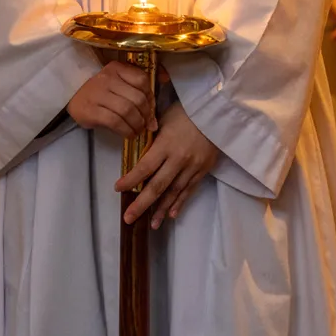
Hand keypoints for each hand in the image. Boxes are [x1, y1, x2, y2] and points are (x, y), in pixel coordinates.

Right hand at [67, 61, 157, 137]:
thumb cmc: (97, 91)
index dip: (151, 98)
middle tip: (146, 124)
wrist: (69, 96)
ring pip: (128, 110)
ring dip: (137, 124)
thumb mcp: (116, 84)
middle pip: (137, 98)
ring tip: (137, 130)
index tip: (150, 109)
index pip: (142, 80)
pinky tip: (128, 134)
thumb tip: (158, 110)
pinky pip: (115, 121)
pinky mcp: (90, 110)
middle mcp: (106, 78)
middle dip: (146, 115)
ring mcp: (97, 94)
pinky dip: (126, 130)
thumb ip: (137, 89)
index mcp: (115, 68)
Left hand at [115, 102, 218, 227]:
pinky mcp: (204, 170)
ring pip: (174, 192)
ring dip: (161, 209)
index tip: (117, 189)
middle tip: (129, 218)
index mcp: (166, 145)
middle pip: (158, 186)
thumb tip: (136, 152)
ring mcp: (193, 167)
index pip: (144, 167)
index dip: (130, 180)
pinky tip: (171, 214)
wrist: (218, 111)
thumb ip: (150, 139)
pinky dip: (180, 202)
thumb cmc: (185, 112)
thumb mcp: (162, 120)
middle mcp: (179, 160)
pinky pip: (190, 190)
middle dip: (142, 204)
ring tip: (151, 224)